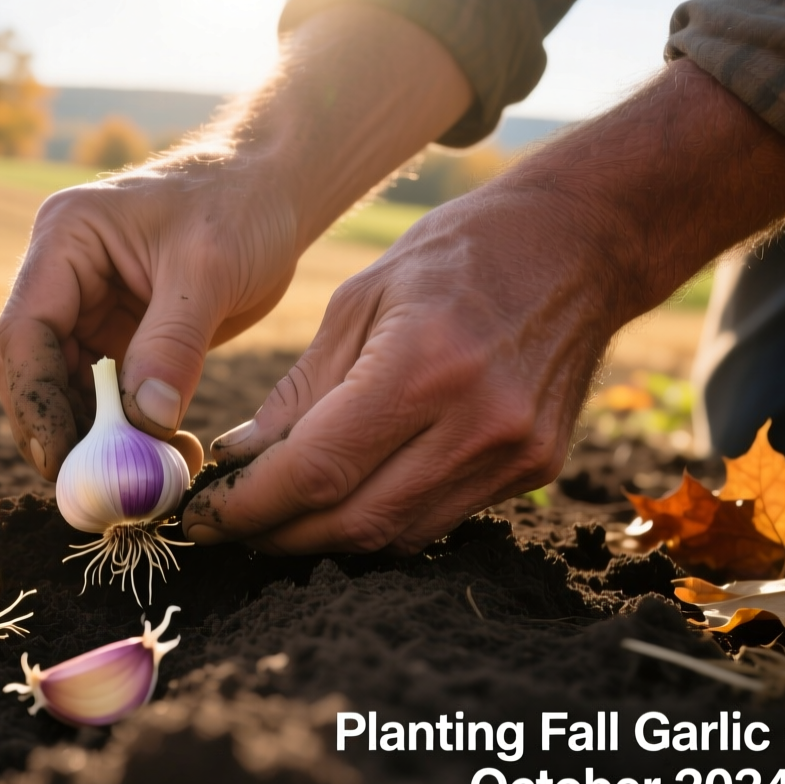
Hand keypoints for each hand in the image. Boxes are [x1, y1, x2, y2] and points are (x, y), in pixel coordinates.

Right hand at [0, 162, 303, 475]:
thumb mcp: (210, 267)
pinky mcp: (118, 341)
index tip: (62, 458)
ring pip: (65, 394)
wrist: (276, 191)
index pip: (25, 332)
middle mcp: (61, 278)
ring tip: (151, 476)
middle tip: (100, 486)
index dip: (35, 401)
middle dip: (61, 431)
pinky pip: (105, 399)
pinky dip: (127, 434)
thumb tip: (144, 424)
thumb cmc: (240, 204)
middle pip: (32, 372)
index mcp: (64, 240)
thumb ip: (173, 344)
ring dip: (98, 441)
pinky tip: (166, 456)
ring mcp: (87, 312)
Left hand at [182, 187, 616, 552]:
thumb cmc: (457, 255)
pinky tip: (342, 502)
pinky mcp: (535, 470)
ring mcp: (514, 454)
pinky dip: (379, 522)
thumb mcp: (359, 298)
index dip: (250, 505)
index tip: (203, 515)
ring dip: (324, 539)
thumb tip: (238, 459)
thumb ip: (298, 390)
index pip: (317, 469)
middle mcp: (476, 421)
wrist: (582, 244)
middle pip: (354, 521)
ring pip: (395, 535)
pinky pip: (436, 522)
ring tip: (274, 520)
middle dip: (277, 534)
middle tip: (225, 527)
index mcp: (422, 364)